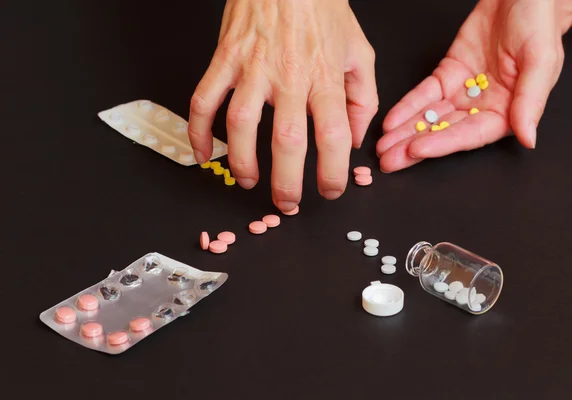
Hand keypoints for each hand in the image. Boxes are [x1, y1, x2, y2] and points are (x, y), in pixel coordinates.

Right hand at [188, 0, 377, 210]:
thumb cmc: (323, 10)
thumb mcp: (359, 51)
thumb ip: (363, 99)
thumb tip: (352, 139)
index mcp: (325, 76)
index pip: (332, 135)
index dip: (333, 172)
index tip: (330, 190)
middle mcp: (289, 77)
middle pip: (287, 141)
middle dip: (286, 184)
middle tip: (286, 204)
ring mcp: (252, 68)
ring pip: (240, 126)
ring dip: (242, 162)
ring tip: (247, 182)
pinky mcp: (225, 60)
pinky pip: (204, 100)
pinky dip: (198, 131)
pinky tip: (203, 155)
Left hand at [377, 0, 571, 172]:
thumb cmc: (540, 24)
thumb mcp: (541, 60)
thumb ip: (531, 101)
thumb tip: (527, 138)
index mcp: (508, 111)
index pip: (470, 134)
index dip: (443, 143)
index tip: (417, 149)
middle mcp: (483, 106)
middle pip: (445, 132)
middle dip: (414, 146)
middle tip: (388, 161)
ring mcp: (463, 91)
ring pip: (431, 117)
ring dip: (406, 132)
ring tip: (382, 147)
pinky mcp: (448, 74)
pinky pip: (424, 94)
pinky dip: (407, 107)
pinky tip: (390, 121)